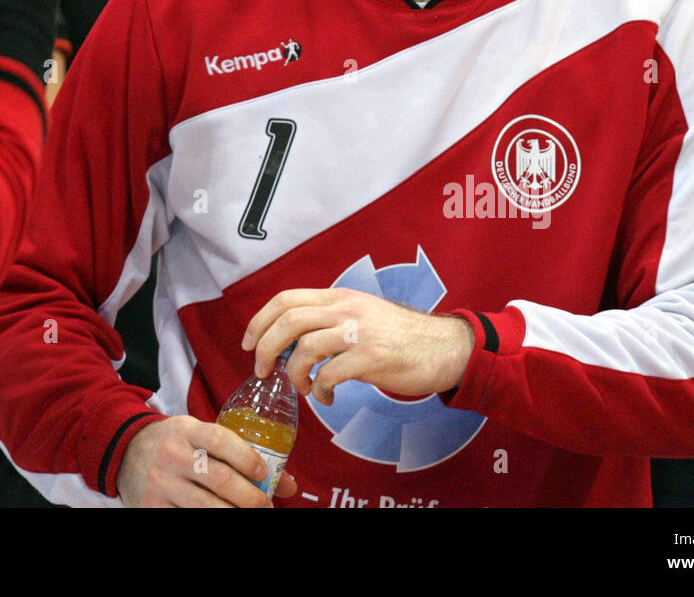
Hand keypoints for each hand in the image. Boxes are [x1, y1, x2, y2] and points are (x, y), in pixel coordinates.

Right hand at [116, 416, 297, 507]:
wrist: (124, 452)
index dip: (246, 457)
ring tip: (250, 516)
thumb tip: (288, 484)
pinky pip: (187, 519)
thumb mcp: (198, 435)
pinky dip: (209, 522)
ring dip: (234, 514)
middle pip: (218, 479)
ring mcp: (161, 484)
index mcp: (187, 430)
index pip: (220, 440)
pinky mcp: (152, 508)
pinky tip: (224, 519)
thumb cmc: (174, 443)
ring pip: (205, 507)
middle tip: (266, 506)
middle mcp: (172, 455)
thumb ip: (238, 453)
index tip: (264, 473)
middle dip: (250, 498)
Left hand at [242, 288, 474, 404]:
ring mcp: (359, 331)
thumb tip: (289, 344)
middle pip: (288, 320)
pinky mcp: (373, 357)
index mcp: (339, 297)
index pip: (286, 298)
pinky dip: (320, 389)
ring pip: (305, 347)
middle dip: (266, 348)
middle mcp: (346, 308)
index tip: (249, 343)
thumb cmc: (399, 336)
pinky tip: (327, 396)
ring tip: (303, 387)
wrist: (444, 346)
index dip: (259, 320)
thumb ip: (328, 321)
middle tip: (263, 370)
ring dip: (295, 372)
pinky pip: (331, 373)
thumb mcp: (360, 315)